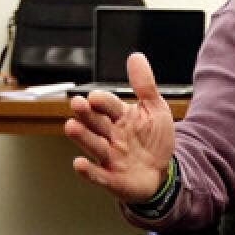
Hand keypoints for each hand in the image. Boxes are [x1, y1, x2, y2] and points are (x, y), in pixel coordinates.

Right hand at [64, 53, 176, 204]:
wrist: (162, 172)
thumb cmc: (155, 139)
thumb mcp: (155, 110)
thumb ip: (145, 85)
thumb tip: (135, 57)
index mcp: (120, 117)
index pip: (108, 105)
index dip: (103, 101)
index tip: (95, 97)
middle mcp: (110, 135)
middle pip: (95, 122)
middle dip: (86, 114)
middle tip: (77, 104)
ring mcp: (109, 156)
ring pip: (93, 145)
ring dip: (82, 137)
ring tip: (71, 126)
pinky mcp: (111, 178)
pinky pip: (98, 175)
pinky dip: (88, 171)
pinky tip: (79, 164)